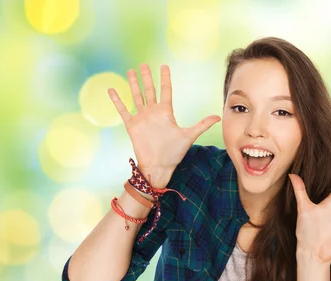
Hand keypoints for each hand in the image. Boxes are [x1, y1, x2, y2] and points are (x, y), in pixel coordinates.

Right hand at [107, 64, 220, 184]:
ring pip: (137, 96)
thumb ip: (202, 124)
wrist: (159, 166)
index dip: (164, 78)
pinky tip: (112, 90)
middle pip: (149, 90)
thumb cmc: (174, 153)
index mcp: (166, 112)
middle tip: (143, 64)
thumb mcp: (189, 136)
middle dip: (147, 77)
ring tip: (130, 71)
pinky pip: (123, 110)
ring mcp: (142, 118)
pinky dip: (117, 100)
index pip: (165, 90)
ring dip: (133, 84)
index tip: (164, 65)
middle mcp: (153, 112)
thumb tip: (218, 116)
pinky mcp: (132, 126)